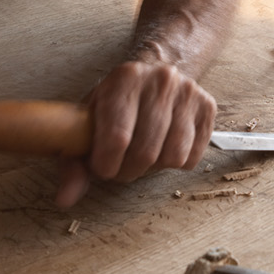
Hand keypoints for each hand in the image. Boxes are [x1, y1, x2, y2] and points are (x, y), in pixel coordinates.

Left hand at [55, 59, 215, 205]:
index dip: (107, 165)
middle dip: (128, 170)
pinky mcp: (208, 107)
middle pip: (146, 152)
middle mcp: (160, 81)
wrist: (153, 74)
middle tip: (120, 166)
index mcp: (125, 79)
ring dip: (153, 168)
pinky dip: (176, 162)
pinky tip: (163, 147)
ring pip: (173, 157)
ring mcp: (188, 93)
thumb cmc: (117, 103)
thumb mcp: (88, 123)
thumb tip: (65, 199)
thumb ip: (74, 162)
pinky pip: (192, 157)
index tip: (102, 169)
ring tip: (142, 155)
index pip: (117, 137)